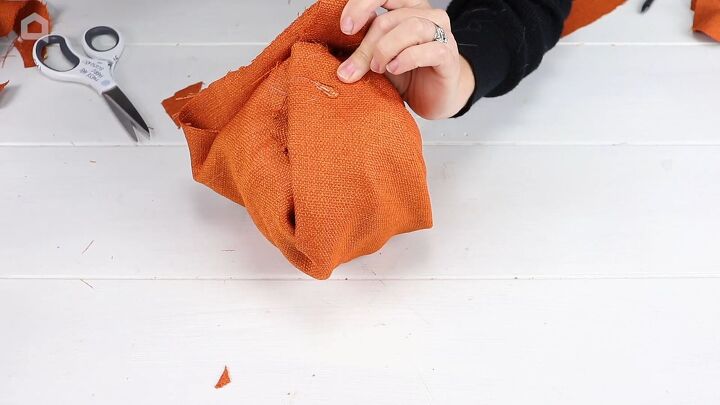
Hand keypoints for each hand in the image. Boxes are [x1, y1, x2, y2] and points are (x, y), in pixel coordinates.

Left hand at [336, 0, 474, 119]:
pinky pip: (430, 50)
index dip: (362, 6)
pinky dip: (407, 59)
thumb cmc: (406, 74)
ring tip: (378, 68)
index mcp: (407, 7)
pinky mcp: (448, 55)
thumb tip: (342, 55)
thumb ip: (363, 49)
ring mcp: (441, 34)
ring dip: (386, 49)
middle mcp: (427, 15)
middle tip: (353, 69)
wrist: (433, 98)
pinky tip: (395, 68)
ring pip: (411, 27)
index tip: (345, 28)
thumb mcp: (378, 59)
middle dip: (367, 45)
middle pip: (389, 19)